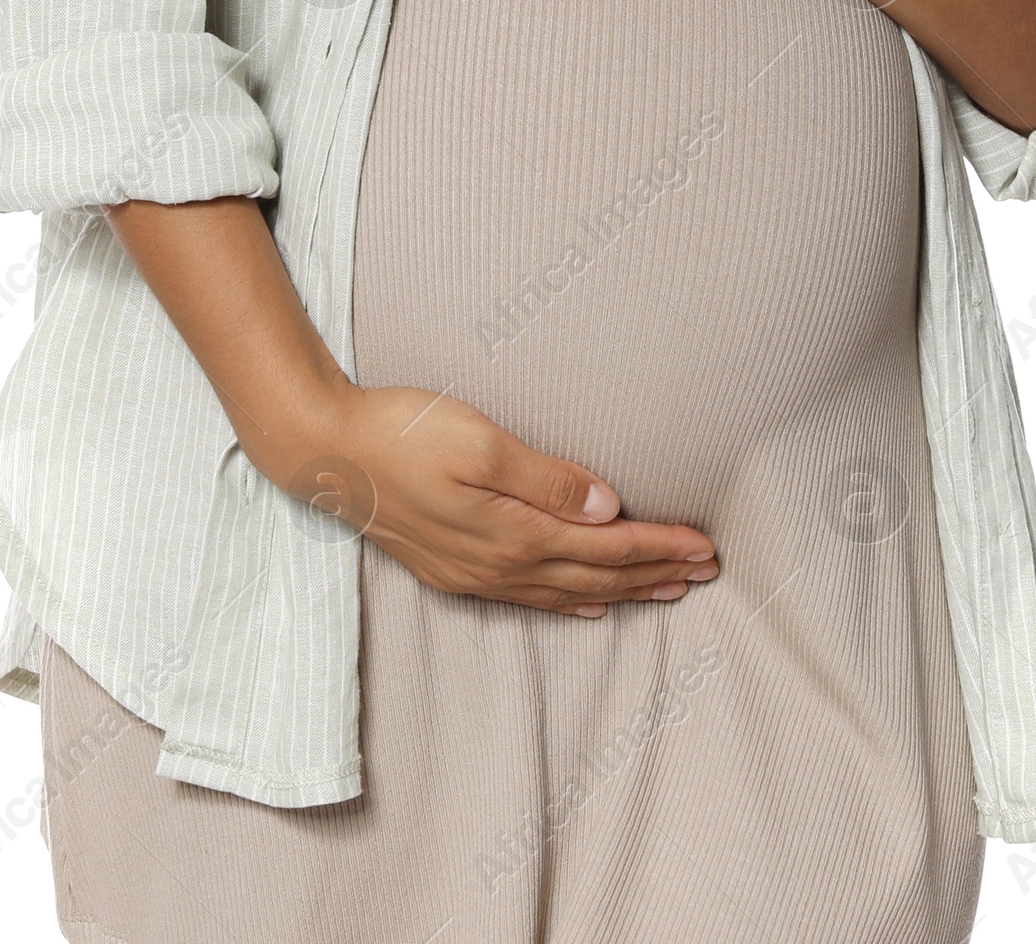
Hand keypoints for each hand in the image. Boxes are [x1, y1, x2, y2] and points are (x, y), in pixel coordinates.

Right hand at [282, 381, 719, 617]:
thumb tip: (608, 505)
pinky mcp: (456, 570)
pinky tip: (590, 603)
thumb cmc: (402, 431)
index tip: (706, 545)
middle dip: (656, 573)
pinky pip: (532, 598)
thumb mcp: (478, 441)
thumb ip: (546, 478)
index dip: (661, 546)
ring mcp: (477, 573)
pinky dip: (572, 602)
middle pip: (597, 576)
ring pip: (569, 592)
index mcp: (515, 532)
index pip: (607, 546)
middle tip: (708, 570)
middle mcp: (501, 564)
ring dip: (624, 590)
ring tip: (669, 589)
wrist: (326, 454)